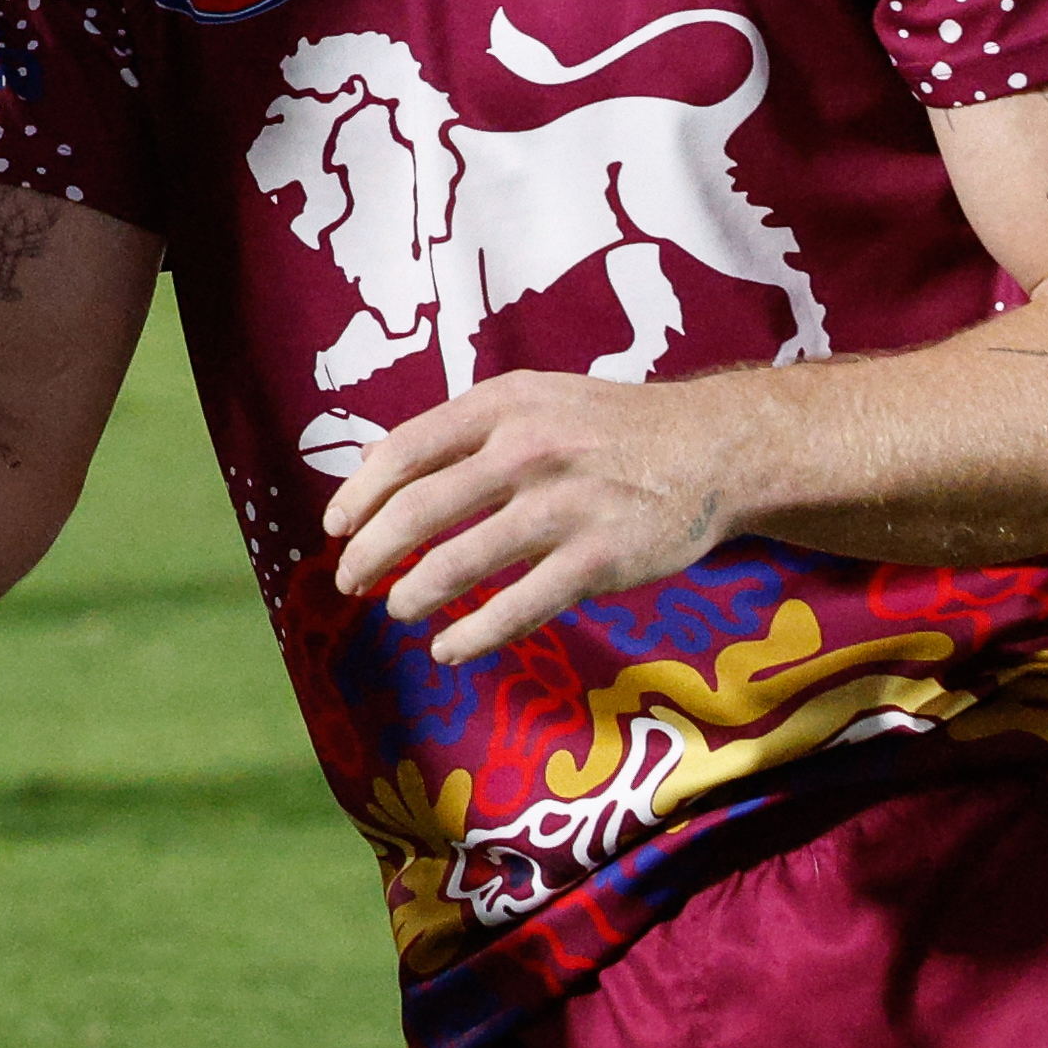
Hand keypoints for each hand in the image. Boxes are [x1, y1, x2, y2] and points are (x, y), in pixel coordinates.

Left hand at [320, 372, 744, 663]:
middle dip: (370, 552)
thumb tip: (378, 463)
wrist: (712, 448)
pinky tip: (447, 648)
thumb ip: (465, 428)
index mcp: (502, 405)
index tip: (335, 527)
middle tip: (347, 579)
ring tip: (397, 609)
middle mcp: (527, 450)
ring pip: (461, 563)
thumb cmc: (608, 426)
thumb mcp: (533, 398)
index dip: (358, 494)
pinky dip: (473, 635)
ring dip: (414, 594)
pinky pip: (519, 607)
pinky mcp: (599, 559)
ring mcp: (564, 507)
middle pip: (420, 509)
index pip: (405, 450)